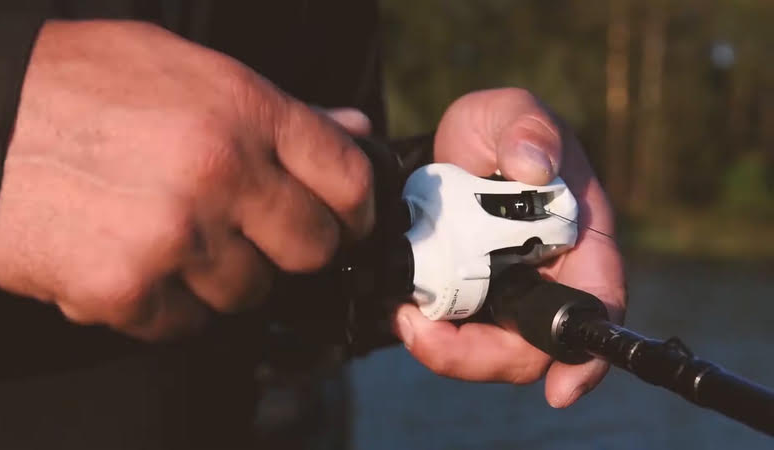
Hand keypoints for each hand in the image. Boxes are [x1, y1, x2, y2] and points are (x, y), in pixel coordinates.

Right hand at [0, 20, 374, 340]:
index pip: (349, 181)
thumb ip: (284, 111)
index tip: (344, 219)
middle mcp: (218, 174)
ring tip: (174, 234)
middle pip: (312, 250)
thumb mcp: (192, 71)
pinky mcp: (123, 290)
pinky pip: (186, 324)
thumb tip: (354, 134)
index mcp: (244, 111)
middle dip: (291, 246)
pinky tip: (136, 259)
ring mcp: (172, 237)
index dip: (356, 207)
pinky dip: (169, 304)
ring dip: (223, 275)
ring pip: (249, 293)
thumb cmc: (88, 86)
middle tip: (252, 228)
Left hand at [393, 88, 625, 407]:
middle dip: (480, 356)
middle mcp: (550, 276)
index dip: (585, 355)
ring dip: (445, 348)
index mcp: (580, 239)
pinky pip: (456, 333)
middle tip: (423, 330)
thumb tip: (533, 166)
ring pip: (488, 348)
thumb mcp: (511, 112)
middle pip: (532, 346)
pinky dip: (430, 333)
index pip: (596, 303)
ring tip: (405, 314)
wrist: (450, 147)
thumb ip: (526, 126)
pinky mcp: (470, 298)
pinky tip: (402, 309)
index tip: (560, 391)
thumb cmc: (496, 129)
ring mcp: (508, 293)